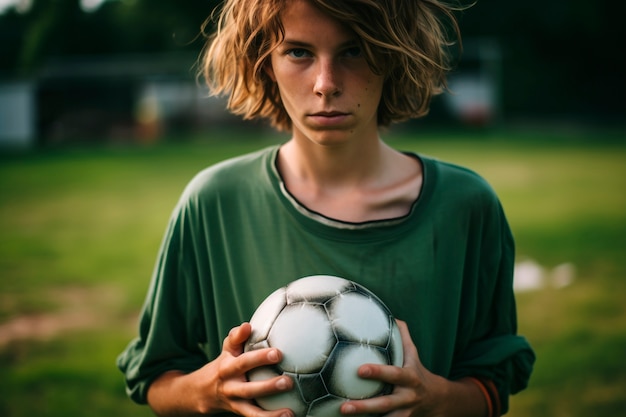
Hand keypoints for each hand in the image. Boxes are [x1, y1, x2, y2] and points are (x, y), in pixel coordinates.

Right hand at [147, 323, 294, 416]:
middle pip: (248, 389)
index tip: (278, 353)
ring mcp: (234, 402)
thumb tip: (247, 325)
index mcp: (227, 367)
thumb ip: (237, 337)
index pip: (243, 361)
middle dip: (268, 387)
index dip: (259, 357)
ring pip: (251, 410)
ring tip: (289, 412)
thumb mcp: (226, 349)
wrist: (199, 392)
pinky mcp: (239, 412)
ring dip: (270, 414)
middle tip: (287, 382)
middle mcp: (229, 386)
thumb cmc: (222, 364)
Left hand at [339, 320, 485, 416]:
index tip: (360, 370)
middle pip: (385, 405)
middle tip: (343, 407)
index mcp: (409, 378)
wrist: (438, 400)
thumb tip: (390, 314)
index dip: (378, 372)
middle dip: (365, 407)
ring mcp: (404, 414)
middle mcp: (407, 398)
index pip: (393, 374)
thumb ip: (402, 335)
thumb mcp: (413, 353)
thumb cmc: (417, 371)